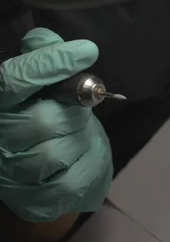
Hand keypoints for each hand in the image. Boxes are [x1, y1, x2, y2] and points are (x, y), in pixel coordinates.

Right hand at [0, 28, 112, 221]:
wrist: (63, 162)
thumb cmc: (53, 109)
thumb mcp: (49, 79)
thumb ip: (43, 54)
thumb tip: (42, 40)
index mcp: (0, 103)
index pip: (13, 80)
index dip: (50, 64)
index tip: (87, 51)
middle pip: (42, 119)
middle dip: (74, 110)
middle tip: (81, 106)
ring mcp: (11, 174)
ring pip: (57, 152)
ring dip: (80, 138)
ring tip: (78, 133)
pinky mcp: (33, 201)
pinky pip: (70, 181)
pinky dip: (88, 163)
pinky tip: (83, 155)